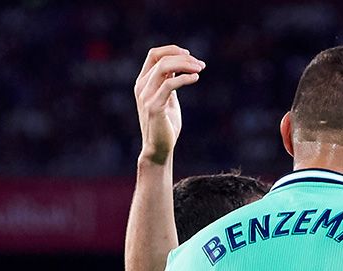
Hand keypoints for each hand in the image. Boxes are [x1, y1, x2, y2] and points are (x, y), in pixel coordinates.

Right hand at [134, 45, 204, 165]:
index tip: (189, 54)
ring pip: (164, 68)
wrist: (159, 148)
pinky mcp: (154, 106)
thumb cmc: (166, 124)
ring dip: (185, 65)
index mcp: (144, 82)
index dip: (171, 50)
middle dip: (183, 58)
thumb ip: (169, 82)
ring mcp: (146, 95)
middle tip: (201, 64)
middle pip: (161, 58)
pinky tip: (195, 78)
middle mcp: (142, 86)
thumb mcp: (168, 99)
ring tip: (200, 69)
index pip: (154, 54)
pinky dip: (184, 78)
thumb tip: (179, 67)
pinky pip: (169, 85)